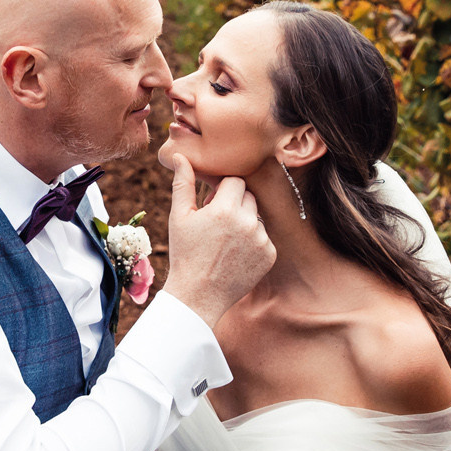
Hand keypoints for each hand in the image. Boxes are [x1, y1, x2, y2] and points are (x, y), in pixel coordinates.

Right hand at [159, 144, 273, 325]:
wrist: (198, 295)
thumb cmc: (185, 253)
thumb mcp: (179, 217)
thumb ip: (183, 183)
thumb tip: (179, 155)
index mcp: (226, 209)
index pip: (235, 182)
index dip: (222, 192)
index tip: (211, 206)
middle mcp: (248, 222)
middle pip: (248, 197)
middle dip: (234, 205)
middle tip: (216, 225)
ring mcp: (262, 240)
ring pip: (256, 217)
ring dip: (244, 223)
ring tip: (224, 242)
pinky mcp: (270, 255)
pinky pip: (264, 237)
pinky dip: (252, 242)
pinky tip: (235, 255)